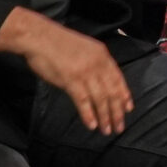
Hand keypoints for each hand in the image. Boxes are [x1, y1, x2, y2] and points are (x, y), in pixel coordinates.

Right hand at [0, 9, 133, 135]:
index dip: (124, 95)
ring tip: (107, 130)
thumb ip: (95, 63)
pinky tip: (92, 125)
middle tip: (119, 127)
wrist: (38, 36)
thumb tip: (100, 80)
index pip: (118, 79)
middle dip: (117, 112)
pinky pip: (83, 101)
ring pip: (100, 98)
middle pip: (112, 92)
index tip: (128, 109)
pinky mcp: (71, 80)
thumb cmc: (57, 43)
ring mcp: (85, 72)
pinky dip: (88, 114)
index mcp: (102, 55)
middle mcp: (97, 64)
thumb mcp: (85, 48)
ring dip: (105, 116)